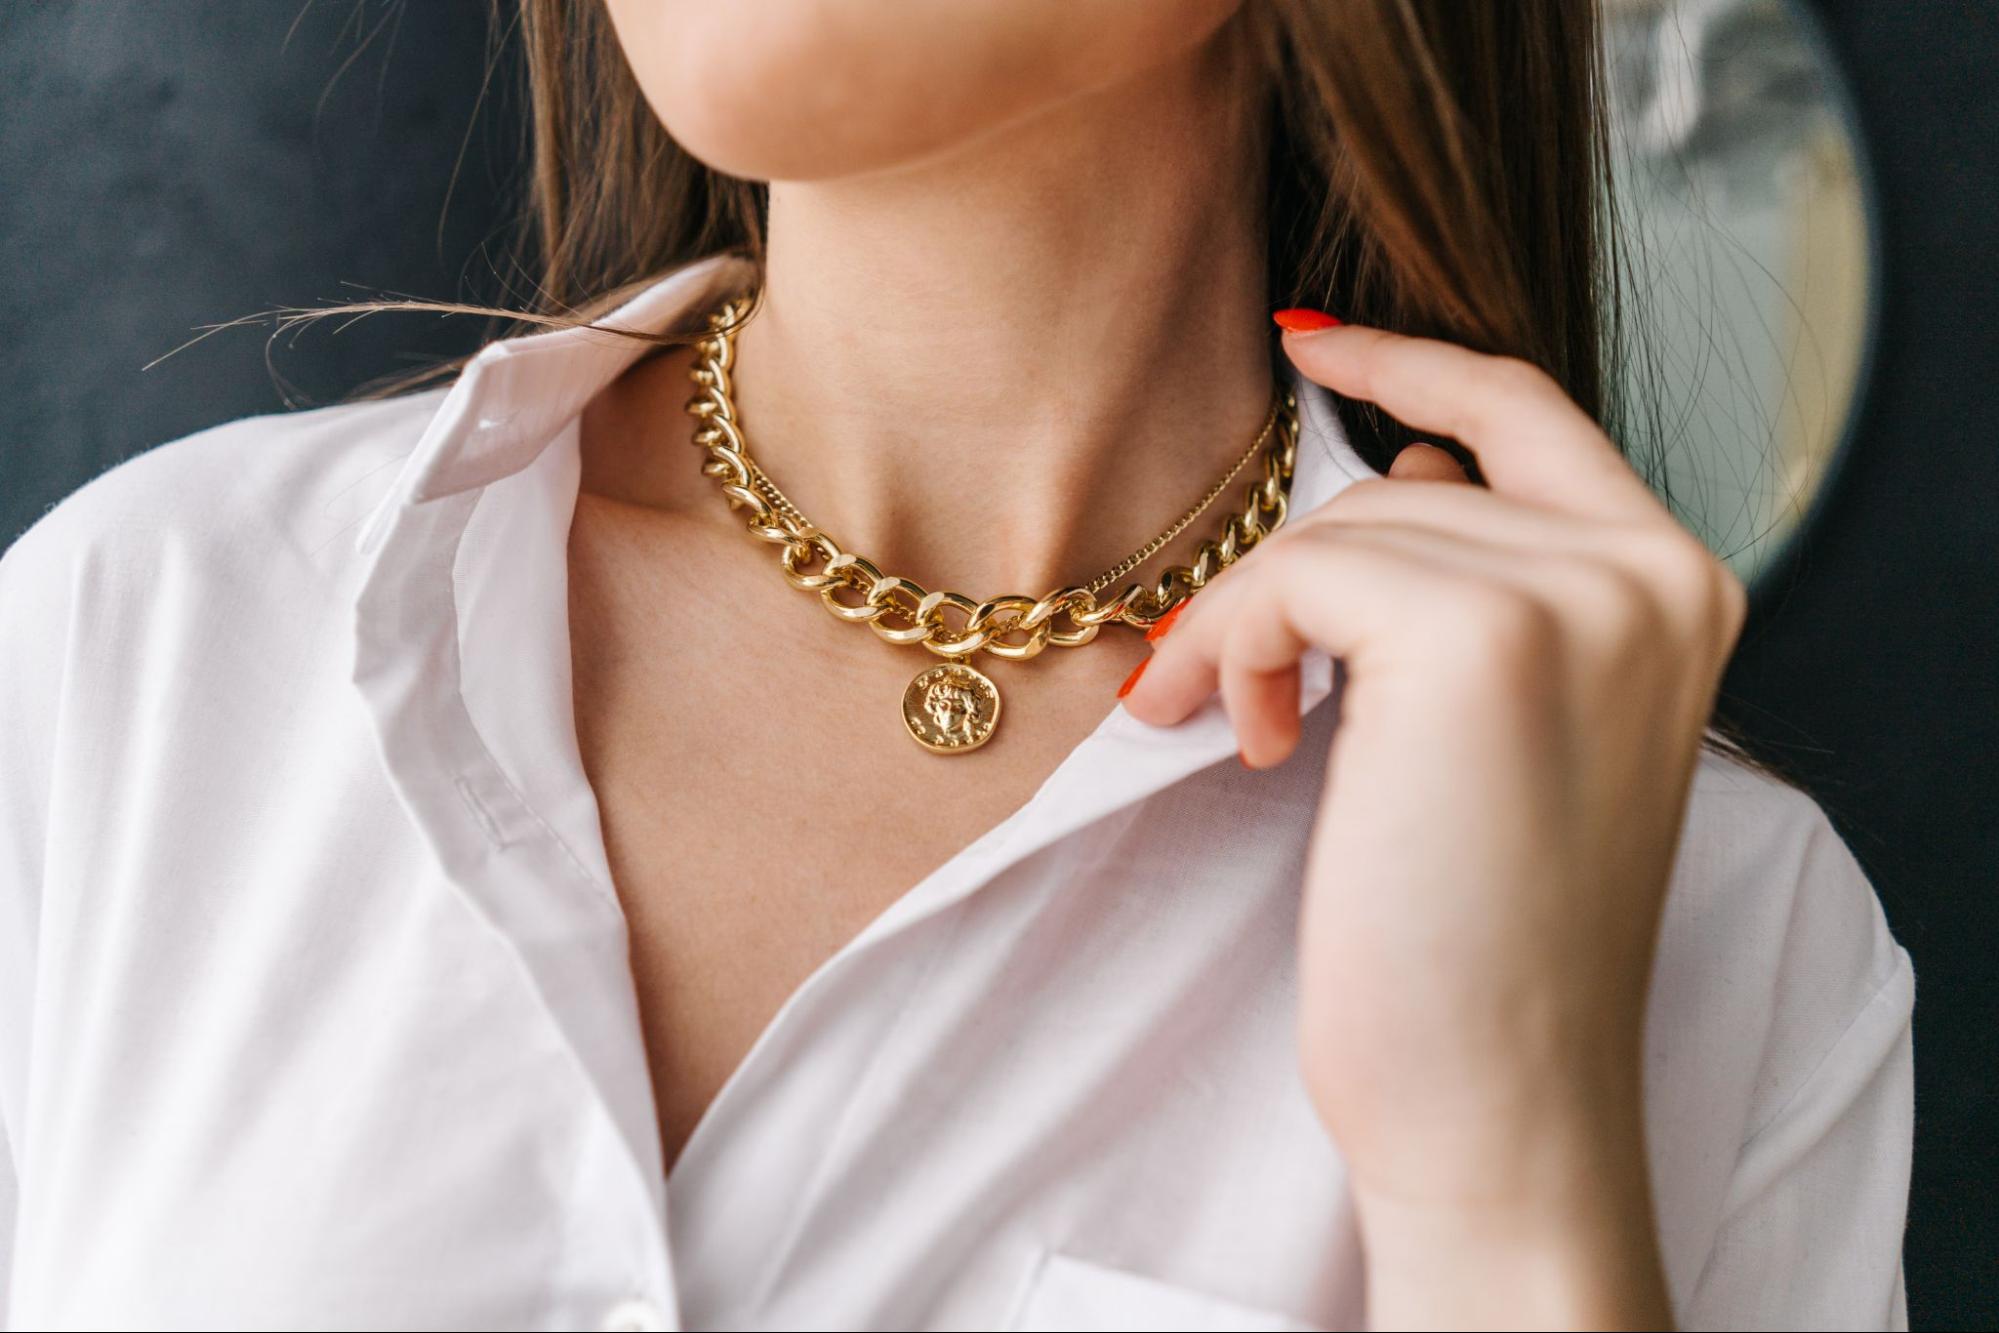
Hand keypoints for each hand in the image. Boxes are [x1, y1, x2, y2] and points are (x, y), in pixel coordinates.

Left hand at [1120, 322, 1746, 1326]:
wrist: (1501, 1096)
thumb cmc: (1485, 939)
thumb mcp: (1516, 734)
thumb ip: (1488, 589)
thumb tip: (1406, 475)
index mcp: (1676, 590)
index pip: (1532, 414)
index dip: (1415, 369)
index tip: (1314, 344)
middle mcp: (1651, 574)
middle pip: (1406, 488)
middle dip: (1292, 580)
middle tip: (1230, 686)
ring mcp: (1577, 596)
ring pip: (1337, 536)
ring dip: (1255, 631)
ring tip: (1248, 732)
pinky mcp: (1477, 637)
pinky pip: (1296, 579)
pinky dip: (1237, 647)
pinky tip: (1245, 736)